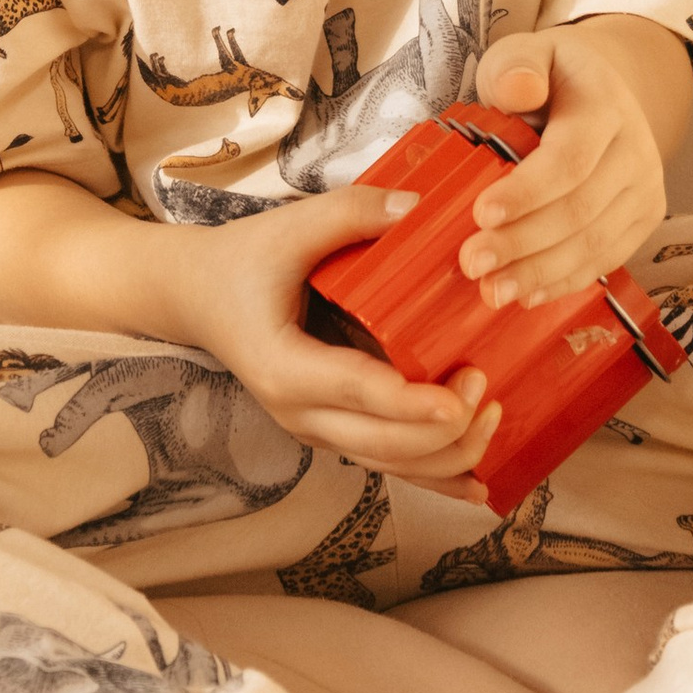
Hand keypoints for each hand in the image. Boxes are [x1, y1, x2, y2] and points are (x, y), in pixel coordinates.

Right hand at [168, 188, 502, 493]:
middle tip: (485, 388)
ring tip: (493, 415)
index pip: (356, 390)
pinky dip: (436, 477)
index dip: (411, 402)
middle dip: (443, 430)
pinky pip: (389, 466)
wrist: (199, 299)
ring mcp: (317, 429)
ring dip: (448, 456)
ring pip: (391, 467)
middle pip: (382, 446)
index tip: (460, 398)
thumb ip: (351, 213)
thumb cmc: (242, 262)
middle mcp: (300, 412)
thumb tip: (419, 208)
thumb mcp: (288, 228)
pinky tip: (480, 484)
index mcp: (284, 365)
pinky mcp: (333, 432)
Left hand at [459, 26, 670, 307]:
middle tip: (473, 262)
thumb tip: (518, 88)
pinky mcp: (642, 221)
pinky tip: (527, 294)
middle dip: (524, 242)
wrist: (607, 90)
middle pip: (581, 209)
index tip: (481, 213)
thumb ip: (516, 65)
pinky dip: (564, 281)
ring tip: (492, 291)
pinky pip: (605, 259)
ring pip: (595, 243)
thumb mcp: (528, 52)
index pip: (571, 158)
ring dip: (541, 272)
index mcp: (606, 106)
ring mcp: (645, 191)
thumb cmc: (552, 76)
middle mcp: (636, 152)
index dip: (528, 191)